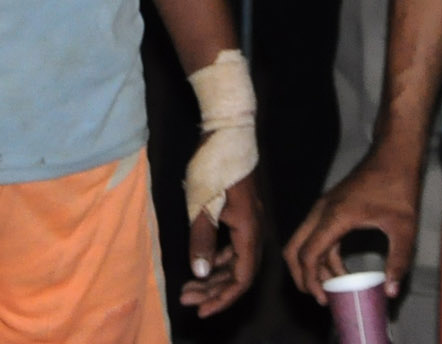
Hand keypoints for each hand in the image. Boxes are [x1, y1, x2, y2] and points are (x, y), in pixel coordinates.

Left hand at [180, 171, 260, 316]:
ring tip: (189, 287)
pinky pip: (233, 246)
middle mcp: (255, 229)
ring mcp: (250, 221)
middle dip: (213, 291)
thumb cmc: (214, 165)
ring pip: (236, 260)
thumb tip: (199, 273)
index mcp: (249, 230)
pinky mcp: (242, 213)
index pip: (242, 278)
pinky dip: (217, 259)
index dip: (222, 298)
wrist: (228, 132)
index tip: (201, 310)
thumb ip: (201, 239)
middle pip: (239, 273)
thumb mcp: (202, 204)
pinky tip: (201, 262)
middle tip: (186, 299)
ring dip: (213, 276)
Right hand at [283, 152, 419, 303]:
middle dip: (301, 276)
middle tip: (320, 298)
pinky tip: (340, 270)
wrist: (394, 155)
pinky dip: (321, 254)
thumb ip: (398, 261)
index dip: (311, 281)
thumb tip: (391, 292)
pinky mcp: (330, 206)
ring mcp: (324, 207)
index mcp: (335, 216)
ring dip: (313, 266)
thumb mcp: (404, 228)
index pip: (308, 254)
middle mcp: (322, 211)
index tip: (324, 300)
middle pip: (294, 248)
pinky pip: (316, 235)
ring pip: (303, 242)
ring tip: (333, 288)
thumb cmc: (399, 187)